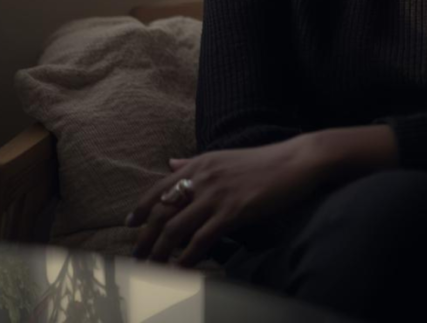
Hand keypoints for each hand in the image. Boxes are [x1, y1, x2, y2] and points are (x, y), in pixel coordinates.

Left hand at [125, 135, 323, 266]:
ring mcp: (217, 194)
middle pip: (162, 212)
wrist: (296, 161)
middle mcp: (203, 177)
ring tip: (152, 270)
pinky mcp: (233, 211)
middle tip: (137, 258)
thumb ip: (194, 162)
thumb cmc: (262, 161)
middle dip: (145, 238)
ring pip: (176, 229)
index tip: (130, 225)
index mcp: (200, 164)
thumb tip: (170, 163)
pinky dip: (187, 258)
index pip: (159, 188)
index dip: (141, 208)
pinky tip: (182, 270)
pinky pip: (202, 240)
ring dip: (160, 253)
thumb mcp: (223, 157)